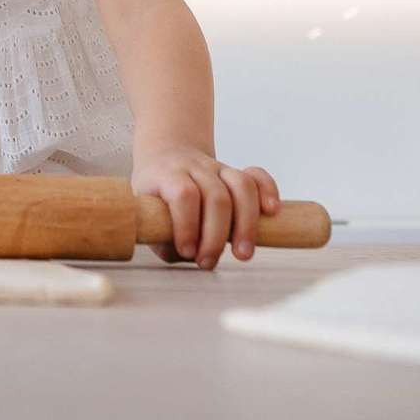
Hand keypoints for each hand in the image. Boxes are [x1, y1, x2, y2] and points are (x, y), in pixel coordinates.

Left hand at [132, 147, 280, 268]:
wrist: (165, 156)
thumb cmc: (157, 196)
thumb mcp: (147, 213)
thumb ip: (163, 236)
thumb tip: (186, 254)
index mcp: (167, 175)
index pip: (184, 195)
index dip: (187, 224)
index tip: (186, 251)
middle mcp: (194, 168)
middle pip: (216, 196)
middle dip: (216, 236)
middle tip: (208, 263)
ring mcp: (217, 169)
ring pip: (241, 185)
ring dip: (247, 223)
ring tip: (243, 254)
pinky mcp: (235, 173)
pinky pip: (257, 176)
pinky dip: (268, 191)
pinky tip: (272, 212)